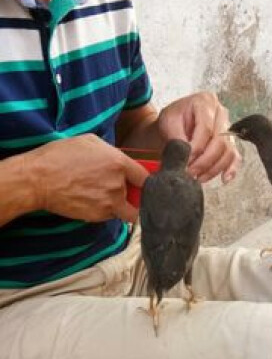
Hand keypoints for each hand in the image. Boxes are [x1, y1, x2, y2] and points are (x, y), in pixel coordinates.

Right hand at [29, 134, 148, 221]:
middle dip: (132, 194)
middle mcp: (118, 185)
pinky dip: (106, 211)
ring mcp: (109, 203)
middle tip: (120, 190)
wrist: (38, 179)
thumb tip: (121, 161)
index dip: (145, 181)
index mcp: (118, 163)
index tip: (142, 183)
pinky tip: (91, 201)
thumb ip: (112, 153)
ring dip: (121, 206)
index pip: (146, 177)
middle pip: (139, 196)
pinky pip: (111, 216)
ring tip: (102, 196)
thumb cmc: (60, 156)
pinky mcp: (98, 216)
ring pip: (128, 210)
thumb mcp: (90, 142)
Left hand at [158, 91, 240, 183]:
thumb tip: (187, 157)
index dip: (196, 148)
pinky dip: (231, 169)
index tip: (185, 161)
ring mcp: (228, 128)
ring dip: (214, 169)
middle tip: (190, 173)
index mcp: (205, 102)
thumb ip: (177, 138)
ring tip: (199, 178)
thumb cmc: (173, 120)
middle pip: (220, 142)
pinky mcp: (230, 142)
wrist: (175, 123)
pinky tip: (224, 179)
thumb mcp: (168, 123)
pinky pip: (235, 157)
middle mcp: (221, 113)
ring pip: (228, 152)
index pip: (206, 128)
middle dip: (204, 162)